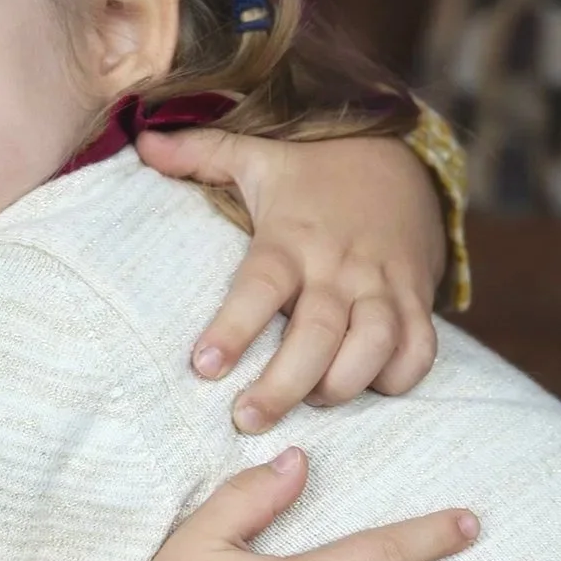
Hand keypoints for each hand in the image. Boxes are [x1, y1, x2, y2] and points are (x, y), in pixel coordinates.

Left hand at [138, 128, 444, 430]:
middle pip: (318, 333)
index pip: (260, 286)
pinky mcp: (417, 300)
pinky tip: (368, 389)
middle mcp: (339, 266)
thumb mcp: (258, 155)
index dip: (234, 328)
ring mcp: (383, 285)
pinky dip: (399, 378)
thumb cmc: (315, 173)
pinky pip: (419, 351)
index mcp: (292, 238)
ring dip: (342, 386)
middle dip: (284, 384)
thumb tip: (141, 140)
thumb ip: (199, 154)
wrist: (404, 157)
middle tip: (247, 419)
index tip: (203, 367)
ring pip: (374, 346)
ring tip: (309, 404)